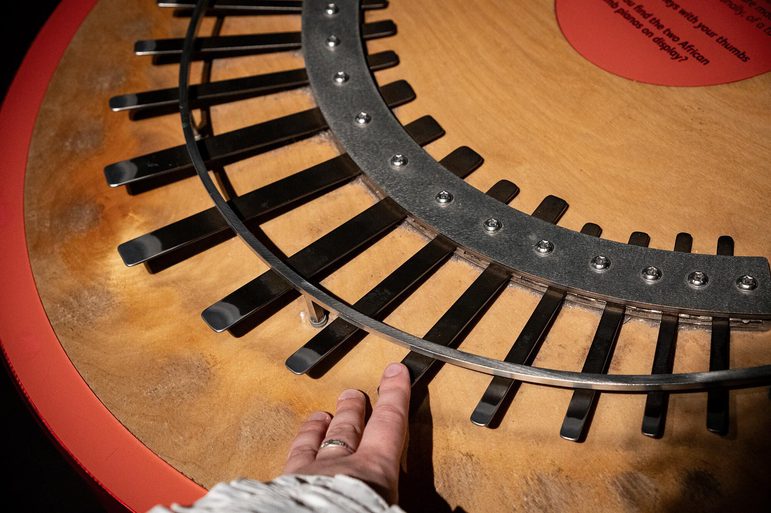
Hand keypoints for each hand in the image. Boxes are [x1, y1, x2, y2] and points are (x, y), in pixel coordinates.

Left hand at [283, 362, 410, 503]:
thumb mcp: (394, 510)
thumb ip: (410, 502)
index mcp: (375, 470)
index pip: (389, 423)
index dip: (395, 395)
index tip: (395, 373)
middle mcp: (341, 464)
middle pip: (350, 426)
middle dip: (354, 407)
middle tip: (353, 393)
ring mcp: (310, 472)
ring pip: (318, 437)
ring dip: (323, 423)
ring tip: (323, 414)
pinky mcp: (285, 482)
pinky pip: (293, 455)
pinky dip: (299, 444)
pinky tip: (296, 444)